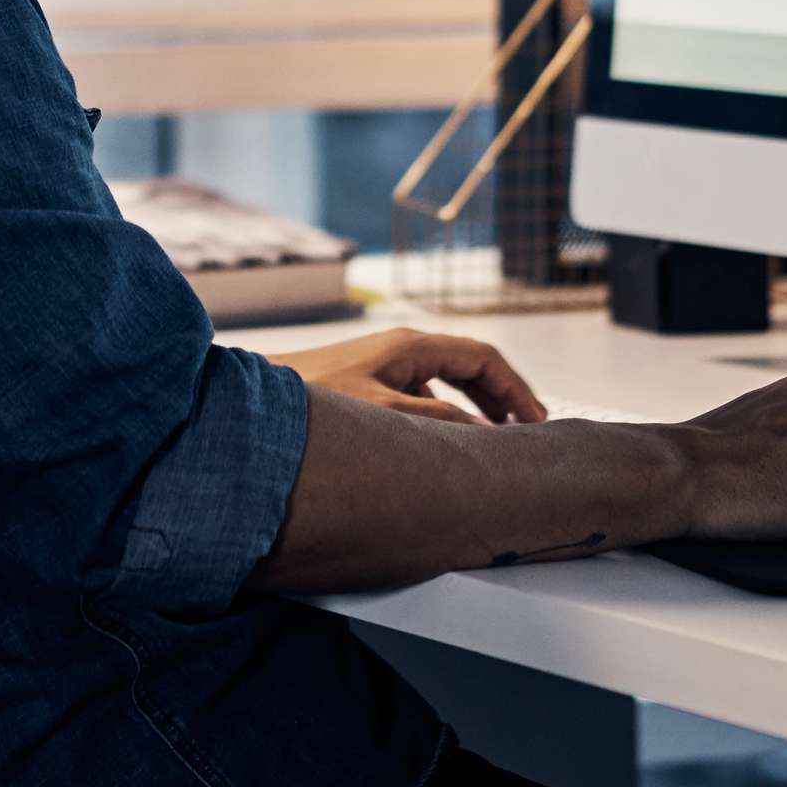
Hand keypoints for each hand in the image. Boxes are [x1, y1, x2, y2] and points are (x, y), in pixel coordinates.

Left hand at [273, 328, 546, 425]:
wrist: (249, 403)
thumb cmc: (310, 402)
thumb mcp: (383, 413)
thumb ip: (437, 420)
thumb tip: (483, 433)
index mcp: (410, 347)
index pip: (483, 358)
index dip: (516, 389)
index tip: (537, 421)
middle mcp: (398, 349)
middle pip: (467, 365)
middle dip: (501, 395)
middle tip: (526, 430)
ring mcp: (381, 364)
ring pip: (444, 378)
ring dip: (474, 404)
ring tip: (493, 437)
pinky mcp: (364, 382)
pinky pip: (421, 391)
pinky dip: (444, 411)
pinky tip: (440, 440)